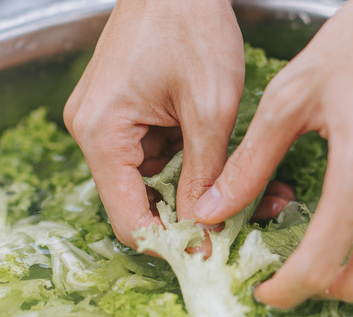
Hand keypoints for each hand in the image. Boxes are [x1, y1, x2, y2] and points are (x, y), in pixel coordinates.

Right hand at [64, 0, 243, 246]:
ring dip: (200, 190)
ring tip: (259, 189)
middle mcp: (93, 133)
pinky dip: (192, 164)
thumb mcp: (209, 108)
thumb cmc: (190, 25)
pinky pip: (156, 156)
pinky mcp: (124, 114)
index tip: (213, 256)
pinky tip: (228, 162)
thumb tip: (203, 232)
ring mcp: (107, 122)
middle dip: (196, 215)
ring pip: (154, 181)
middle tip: (251, 217)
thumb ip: (205, 174)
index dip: (170, 244)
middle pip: (140, 202)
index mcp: (102, 133)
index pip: (128, 218)